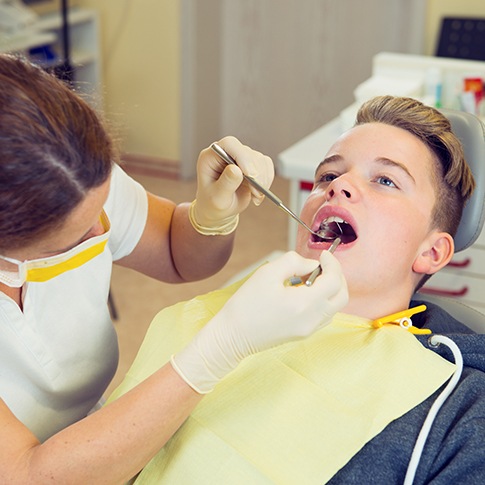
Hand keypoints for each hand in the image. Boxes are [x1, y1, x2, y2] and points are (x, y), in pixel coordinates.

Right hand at [171, 250, 347, 392]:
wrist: (232, 336)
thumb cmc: (246, 304)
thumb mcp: (267, 273)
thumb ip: (294, 262)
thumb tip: (311, 264)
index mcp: (305, 304)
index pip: (334, 281)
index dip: (332, 264)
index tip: (323, 255)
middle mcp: (312, 319)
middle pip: (342, 296)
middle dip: (337, 277)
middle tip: (322, 265)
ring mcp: (309, 329)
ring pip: (335, 307)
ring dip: (330, 289)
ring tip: (308, 278)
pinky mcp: (303, 334)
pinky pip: (324, 315)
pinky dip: (322, 300)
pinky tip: (304, 292)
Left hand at [190, 136, 273, 233]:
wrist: (218, 209)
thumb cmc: (212, 203)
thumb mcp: (217, 198)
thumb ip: (226, 183)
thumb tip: (236, 169)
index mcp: (211, 156)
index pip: (229, 144)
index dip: (242, 156)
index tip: (250, 175)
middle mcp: (226, 153)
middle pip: (248, 153)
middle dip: (256, 174)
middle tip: (256, 193)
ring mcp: (240, 157)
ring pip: (260, 159)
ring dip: (262, 180)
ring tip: (255, 197)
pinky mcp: (252, 164)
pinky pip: (266, 165)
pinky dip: (267, 181)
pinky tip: (258, 194)